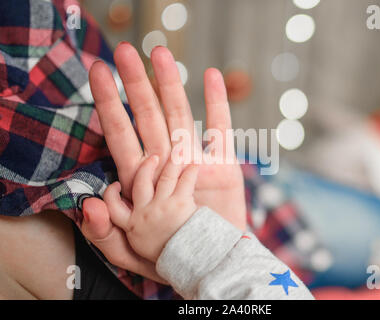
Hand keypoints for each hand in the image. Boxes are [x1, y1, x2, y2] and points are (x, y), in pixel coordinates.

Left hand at [81, 43, 245, 280]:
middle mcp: (166, 164)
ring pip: (181, 117)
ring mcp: (195, 162)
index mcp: (142, 181)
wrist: (215, 264)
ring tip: (160, 53)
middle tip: (124, 51)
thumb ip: (105, 234)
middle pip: (148, 117)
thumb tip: (88, 206)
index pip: (121, 136)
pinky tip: (211, 77)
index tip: (98, 73)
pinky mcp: (223, 167)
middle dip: (136, 85)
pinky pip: (220, 132)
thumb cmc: (173, 259)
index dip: (109, 105)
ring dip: (171, 85)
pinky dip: (217, 105)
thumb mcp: (131, 255)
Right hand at [103, 156, 198, 261]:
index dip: (111, 195)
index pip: (113, 208)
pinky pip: (185, 180)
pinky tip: (194, 164)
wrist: (191, 267)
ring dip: (171, 163)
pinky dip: (190, 170)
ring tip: (178, 153)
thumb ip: (110, 232)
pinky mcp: (181, 204)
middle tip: (153, 158)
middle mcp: (144, 214)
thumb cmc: (166, 260)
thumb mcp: (132, 253)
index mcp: (132, 226)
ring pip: (164, 177)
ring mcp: (162, 207)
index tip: (116, 185)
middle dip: (145, 167)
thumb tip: (90, 206)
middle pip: (139, 183)